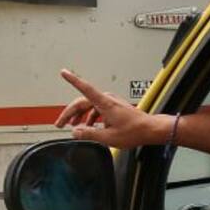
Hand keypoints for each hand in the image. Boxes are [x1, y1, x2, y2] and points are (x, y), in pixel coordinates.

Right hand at [55, 69, 170, 148]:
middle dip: (70, 113)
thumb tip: (76, 132)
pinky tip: (89, 127)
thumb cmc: (134, 131)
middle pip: (82, 102)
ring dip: (80, 116)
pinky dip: (90, 118)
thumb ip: (89, 134)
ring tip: (74, 127)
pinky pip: (97, 110)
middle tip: (61, 123)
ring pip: (89, 106)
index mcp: (104, 103)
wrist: (149, 129)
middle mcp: (107, 100)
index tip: (64, 72)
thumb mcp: (108, 137)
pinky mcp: (114, 107)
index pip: (85, 88)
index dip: (73, 80)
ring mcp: (111, 103)